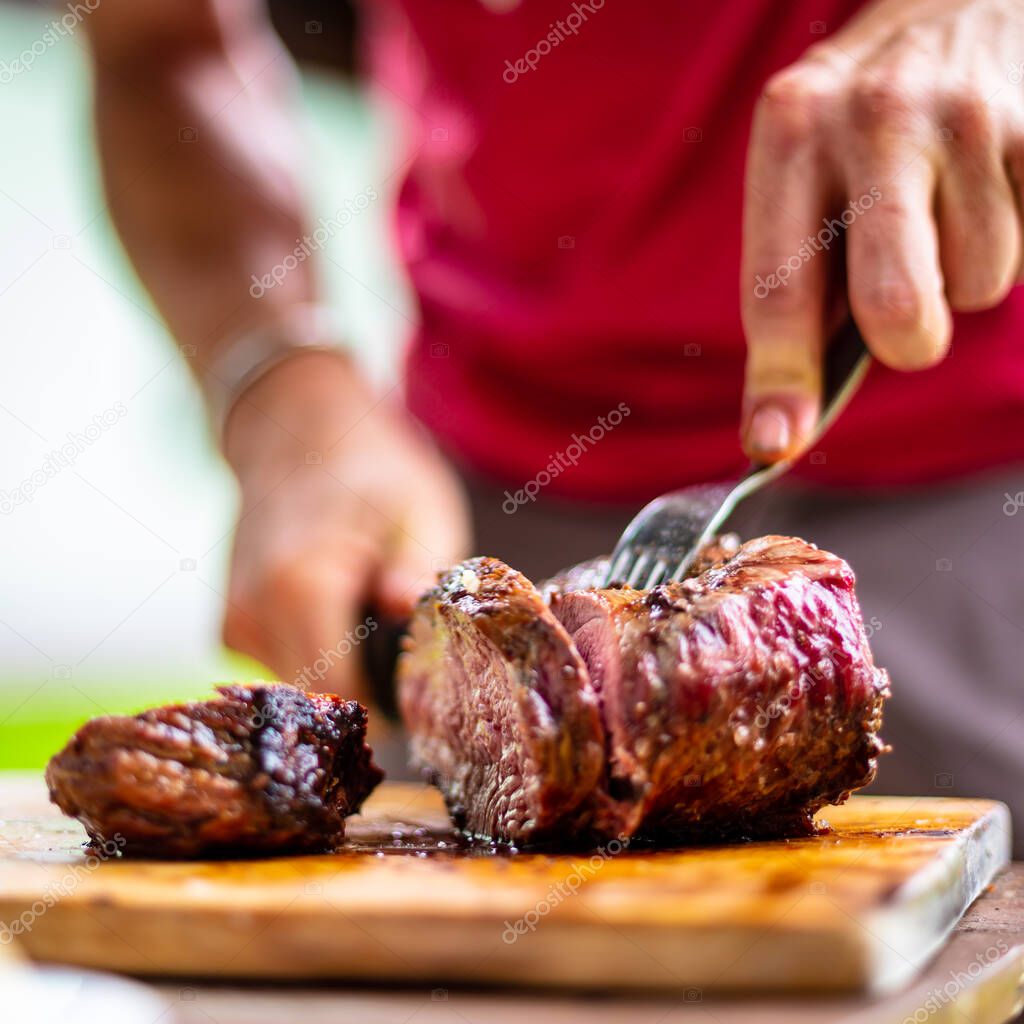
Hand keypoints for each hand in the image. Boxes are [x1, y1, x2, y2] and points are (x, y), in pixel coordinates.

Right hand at [221, 351, 469, 701]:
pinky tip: (340, 611)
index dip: (393, 699)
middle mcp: (250, 613)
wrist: (293, 429)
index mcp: (297, 586)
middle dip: (372, 688)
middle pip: (322, 700)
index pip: (345, 694)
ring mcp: (232, 623)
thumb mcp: (418, 508)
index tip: (427, 683)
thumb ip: (416, 570)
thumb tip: (415, 618)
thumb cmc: (368, 467)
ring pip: (304, 687)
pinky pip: (284, 667)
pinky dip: (319, 652)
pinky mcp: (229, 627)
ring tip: (372, 613)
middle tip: (411, 651)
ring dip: (346, 668)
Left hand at [741, 0, 1022, 460]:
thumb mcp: (802, 172)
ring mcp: (967, 116)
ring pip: (978, 286)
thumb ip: (795, 286)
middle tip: (902, 313)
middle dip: (905, 340)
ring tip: (949, 205)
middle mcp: (875, 116)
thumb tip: (783, 424)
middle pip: (896, 307)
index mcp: (792, 132)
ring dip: (964, 273)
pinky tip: (988, 186)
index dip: (780, 379)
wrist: (963, 1)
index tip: (774, 442)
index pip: (779, 287)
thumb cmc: (863, 125)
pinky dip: (1011, 238)